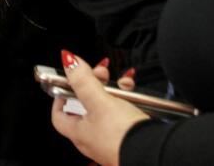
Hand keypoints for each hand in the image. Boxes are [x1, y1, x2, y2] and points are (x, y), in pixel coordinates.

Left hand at [51, 51, 147, 165]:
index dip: (60, 98)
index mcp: (79, 133)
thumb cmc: (124, 135)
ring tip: (123, 81)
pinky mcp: (129, 137)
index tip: (66, 83)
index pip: (59, 116)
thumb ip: (82, 80)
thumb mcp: (100, 101)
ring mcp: (111, 139)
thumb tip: (68, 62)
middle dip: (94, 84)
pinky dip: (128, 100)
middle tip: (102, 71)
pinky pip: (124, 114)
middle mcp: (92, 138)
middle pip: (86, 106)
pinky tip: (134, 91)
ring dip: (114, 90)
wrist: (154, 152)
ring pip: (107, 107)